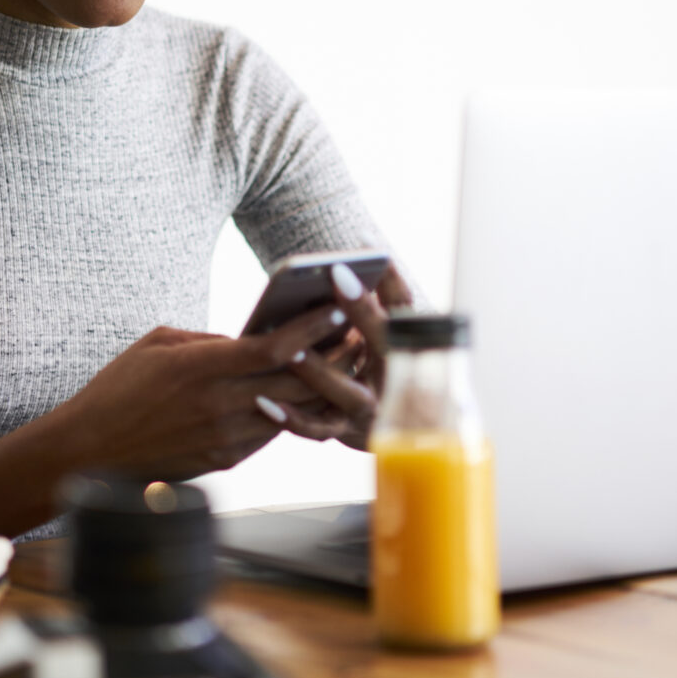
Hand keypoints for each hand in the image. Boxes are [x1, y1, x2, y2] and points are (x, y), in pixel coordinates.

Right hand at [52, 306, 355, 480]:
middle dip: (332, 358)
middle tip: (358, 336)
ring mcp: (225, 438)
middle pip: (296, 383)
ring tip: (343, 364)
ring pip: (291, 412)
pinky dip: (292, 414)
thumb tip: (249, 338)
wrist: (88, 452)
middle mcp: (219, 406)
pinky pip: (271, 433)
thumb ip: (208, 339)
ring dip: (320, 388)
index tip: (337, 309)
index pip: (274, 348)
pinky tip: (307, 396)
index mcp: (202, 369)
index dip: (312, 328)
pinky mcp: (225, 460)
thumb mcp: (158, 344)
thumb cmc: (117, 389)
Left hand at [265, 260, 415, 450]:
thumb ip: (372, 306)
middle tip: (336, 275)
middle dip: (362, 310)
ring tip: (290, 350)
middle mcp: (399, 378)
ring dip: (319, 371)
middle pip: (384, 344)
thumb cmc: (384, 366)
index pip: (406, 308)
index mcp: (412, 347)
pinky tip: (264, 401)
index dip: (390, 279)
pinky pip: (318, 429)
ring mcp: (375, 409)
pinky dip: (291, 417)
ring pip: (347, 392)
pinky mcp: (349, 434)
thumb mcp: (385, 336)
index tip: (366, 243)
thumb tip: (349, 260)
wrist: (411, 434)